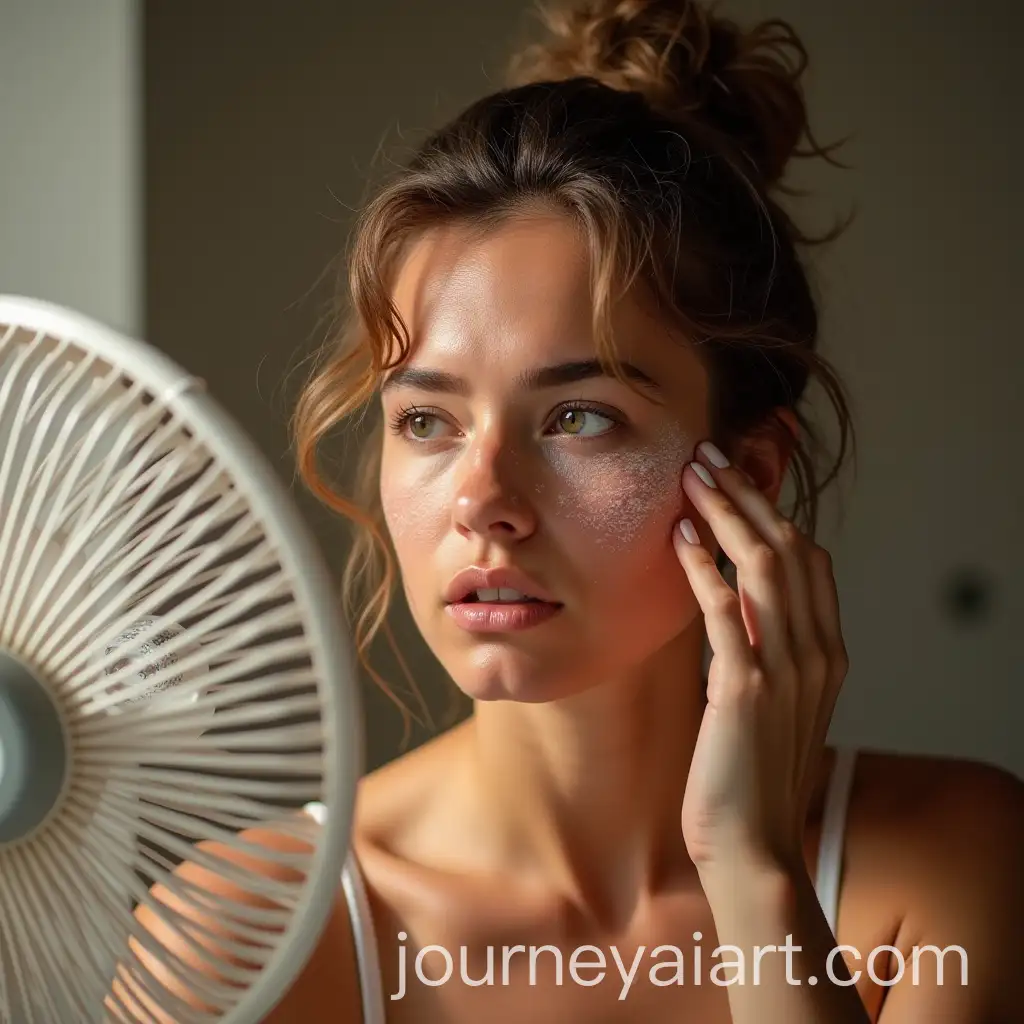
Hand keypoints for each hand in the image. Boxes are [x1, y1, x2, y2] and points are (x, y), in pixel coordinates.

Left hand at [674, 440, 849, 874]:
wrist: (753, 846)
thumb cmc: (749, 775)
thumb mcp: (771, 704)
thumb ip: (763, 653)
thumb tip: (728, 605)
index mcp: (826, 653)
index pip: (810, 560)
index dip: (773, 510)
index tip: (735, 477)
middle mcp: (816, 653)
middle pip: (790, 548)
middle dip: (748, 495)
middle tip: (708, 456)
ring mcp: (786, 670)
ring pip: (765, 565)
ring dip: (728, 513)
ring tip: (692, 476)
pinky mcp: (745, 689)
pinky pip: (726, 609)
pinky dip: (705, 566)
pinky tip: (681, 536)